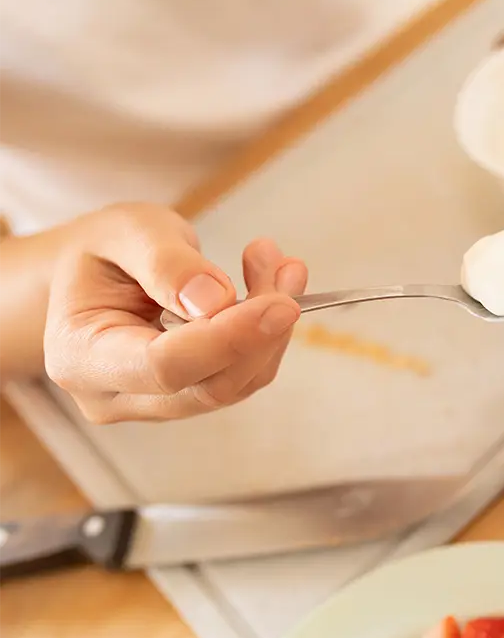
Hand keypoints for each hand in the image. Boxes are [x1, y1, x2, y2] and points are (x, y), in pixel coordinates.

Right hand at [43, 203, 308, 422]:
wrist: (94, 272)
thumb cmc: (104, 251)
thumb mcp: (127, 232)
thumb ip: (167, 264)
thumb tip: (215, 300)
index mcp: (80, 357)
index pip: (165, 367)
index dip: (229, 339)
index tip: (281, 304)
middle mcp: (112, 396)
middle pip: (210, 386)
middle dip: (262, 330)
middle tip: (288, 268)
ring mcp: (152, 404)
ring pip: (236, 383)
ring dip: (273, 328)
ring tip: (281, 265)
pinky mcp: (189, 396)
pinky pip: (243, 375)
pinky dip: (268, 333)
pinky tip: (275, 288)